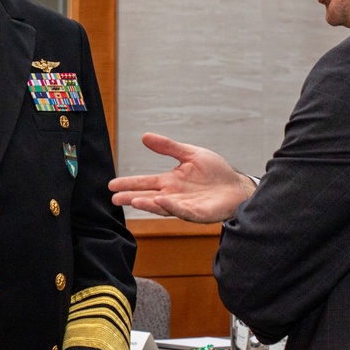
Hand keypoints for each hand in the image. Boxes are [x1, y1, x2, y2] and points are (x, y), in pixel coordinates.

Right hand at [108, 132, 253, 222]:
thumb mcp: (190, 154)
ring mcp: (185, 205)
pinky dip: (172, 207)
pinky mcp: (199, 213)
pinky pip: (184, 211)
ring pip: (163, 207)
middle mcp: (174, 195)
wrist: (237, 186)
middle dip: (132, 198)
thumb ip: (168, 147)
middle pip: (148, 197)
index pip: (145, 183)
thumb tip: (145, 137)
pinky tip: (162, 201)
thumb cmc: (215, 172)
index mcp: (170, 182)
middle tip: (115, 199)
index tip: (112, 185)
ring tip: (134, 201)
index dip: (129, 183)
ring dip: (148, 204)